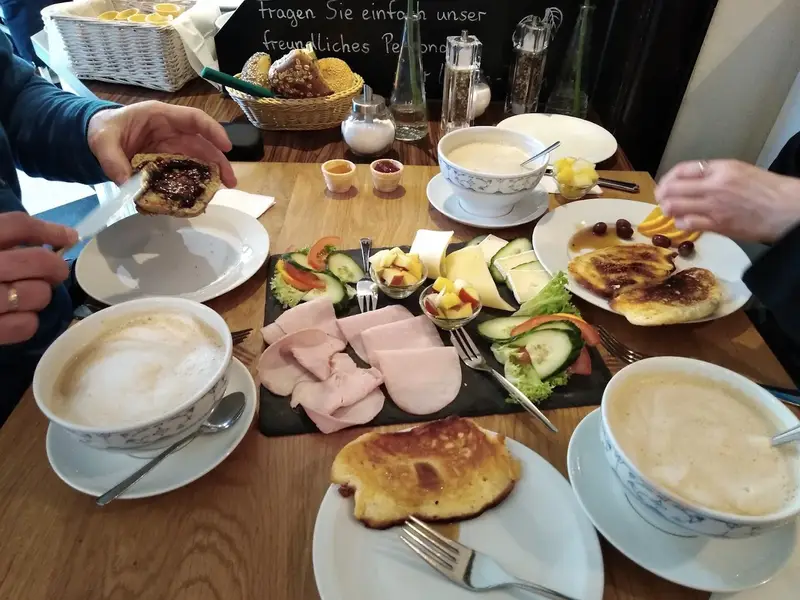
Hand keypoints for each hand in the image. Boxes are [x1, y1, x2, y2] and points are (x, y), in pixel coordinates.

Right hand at [0, 213, 76, 344]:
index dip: (49, 229)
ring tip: (27, 294)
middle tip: (54, 271)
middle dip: (54, 266)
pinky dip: (28, 321)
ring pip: (38, 294)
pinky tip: (17, 316)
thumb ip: (0, 239)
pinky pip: (25, 326)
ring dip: (40, 294)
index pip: (17, 225)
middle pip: (38, 260)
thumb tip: (54, 238)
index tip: (69, 237)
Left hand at [87, 100, 236, 187]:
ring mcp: (171, 147)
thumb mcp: (102, 141)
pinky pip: (185, 170)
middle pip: (202, 143)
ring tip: (222, 189)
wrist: (93, 137)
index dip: (212, 131)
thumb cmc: (103, 130)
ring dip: (212, 173)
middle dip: (219, 161)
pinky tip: (201, 193)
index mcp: (160, 116)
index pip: (193, 119)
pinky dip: (195, 181)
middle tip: (230, 181)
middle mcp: (171, 131)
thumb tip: (127, 183)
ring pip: (198, 158)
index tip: (227, 147)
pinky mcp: (167, 161)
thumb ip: (112, 160)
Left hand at [656, 159, 799, 241]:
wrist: (785, 208)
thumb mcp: (740, 170)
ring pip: (675, 206)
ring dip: (668, 208)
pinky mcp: (717, 225)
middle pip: (672, 188)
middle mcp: (713, 186)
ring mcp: (713, 206)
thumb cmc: (766, 188)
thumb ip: (714, 173)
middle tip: (661, 198)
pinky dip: (680, 222)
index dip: (668, 178)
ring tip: (669, 210)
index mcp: (720, 169)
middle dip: (662, 194)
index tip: (665, 183)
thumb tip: (691, 180)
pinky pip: (687, 223)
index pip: (682, 170)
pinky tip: (683, 221)